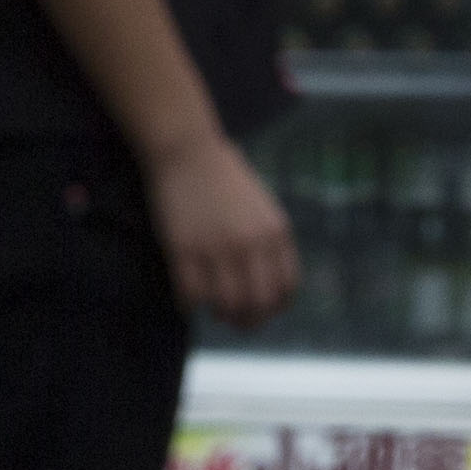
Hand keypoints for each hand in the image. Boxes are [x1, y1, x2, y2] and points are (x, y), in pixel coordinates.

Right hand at [146, 132, 300, 324]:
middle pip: (258, 303)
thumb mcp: (261, 206)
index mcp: (276, 233)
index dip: (274, 307)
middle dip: (247, 320)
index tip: (260, 310)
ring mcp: (217, 248)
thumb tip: (264, 280)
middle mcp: (252, 245)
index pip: (286, 289)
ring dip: (218, 313)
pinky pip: (189, 292)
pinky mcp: (184, 248)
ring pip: (225, 303)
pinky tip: (185, 300)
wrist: (186, 149)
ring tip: (210, 308)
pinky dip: (187, 303)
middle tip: (234, 320)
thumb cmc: (222, 175)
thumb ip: (267, 240)